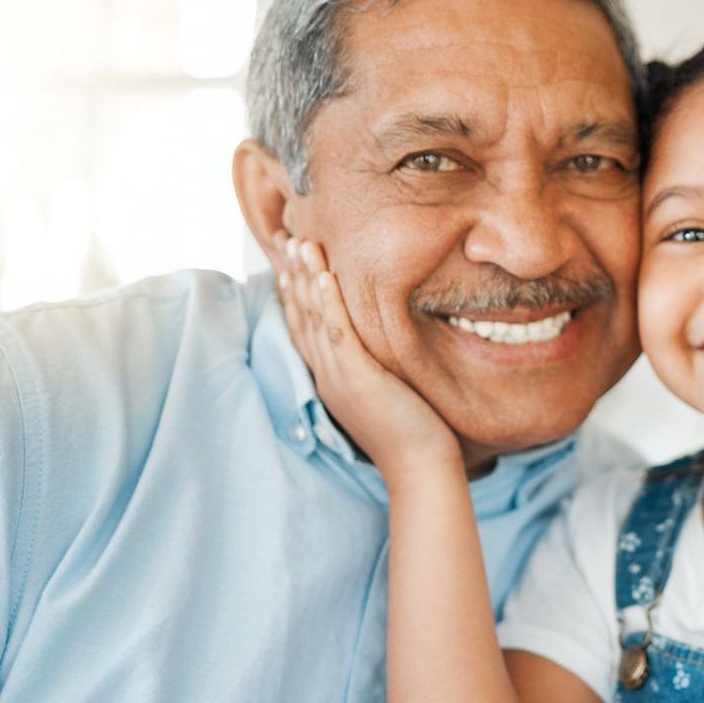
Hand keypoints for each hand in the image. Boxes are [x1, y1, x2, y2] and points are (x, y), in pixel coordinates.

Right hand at [275, 235, 458, 475]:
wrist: (419, 467)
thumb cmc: (411, 432)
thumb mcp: (383, 391)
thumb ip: (372, 366)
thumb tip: (377, 343)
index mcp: (330, 377)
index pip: (303, 326)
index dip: (292, 290)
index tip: (287, 258)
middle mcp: (327, 374)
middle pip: (300, 315)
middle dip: (291, 273)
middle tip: (284, 235)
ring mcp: (339, 376)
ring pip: (314, 318)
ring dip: (304, 277)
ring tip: (299, 241)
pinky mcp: (358, 378)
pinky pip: (339, 333)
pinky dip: (329, 302)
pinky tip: (323, 275)